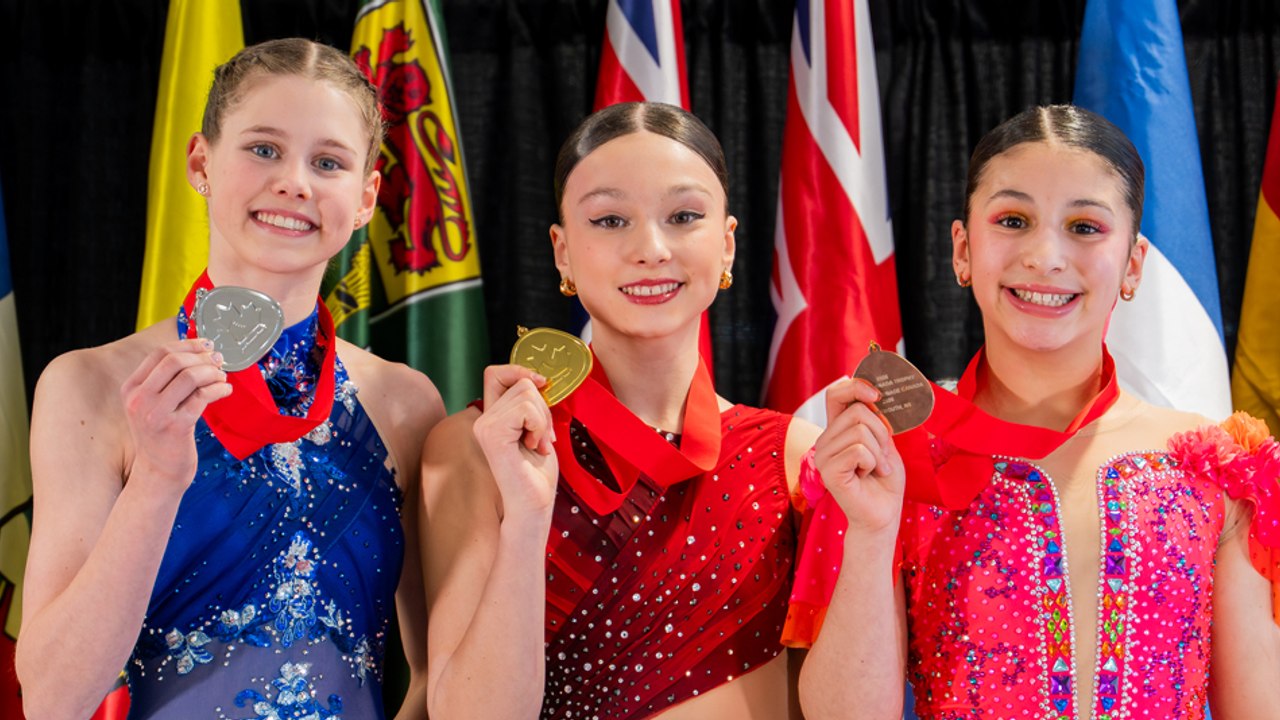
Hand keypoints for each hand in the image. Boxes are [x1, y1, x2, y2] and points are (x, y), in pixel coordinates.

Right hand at [120, 338, 231, 488]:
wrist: (158, 473)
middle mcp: (139, 399)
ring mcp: (156, 413)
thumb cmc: (161, 436)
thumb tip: (200, 352)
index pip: (159, 353)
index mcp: (131, 389)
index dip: (187, 344)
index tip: (207, 345)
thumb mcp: (152, 405)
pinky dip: (219, 389)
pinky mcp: (176, 427)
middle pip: (174, 361)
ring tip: (222, 378)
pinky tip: (226, 390)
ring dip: (213, 373)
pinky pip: (203, 396)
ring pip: (190, 376)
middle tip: (219, 361)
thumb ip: (166, 381)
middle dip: (202, 357)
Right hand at [472, 364, 558, 522]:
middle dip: (543, 408)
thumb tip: (538, 379)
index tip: (541, 384)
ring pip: (526, 393)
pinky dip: (539, 426)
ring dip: (542, 419)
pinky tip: (533, 447)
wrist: (533, 505)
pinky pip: (525, 409)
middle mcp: (482, 420)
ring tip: (537, 444)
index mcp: (492, 417)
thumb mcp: (536, 429)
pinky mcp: (492, 435)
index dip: (518, 370)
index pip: (495, 373)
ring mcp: (484, 426)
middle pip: (522, 383)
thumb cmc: (536, 474)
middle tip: (542, 438)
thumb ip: (530, 406)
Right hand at [814, 378, 905, 533]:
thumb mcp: (885, 443)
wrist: (883, 515)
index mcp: (837, 430)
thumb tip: (875, 396)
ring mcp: (823, 456)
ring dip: (879, 452)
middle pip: (857, 411)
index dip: (856, 387)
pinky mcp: (828, 471)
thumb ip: (876, 421)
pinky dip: (873, 463)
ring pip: (860, 430)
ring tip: (876, 469)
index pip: (836, 394)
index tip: (877, 395)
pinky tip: (868, 476)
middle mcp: (825, 440)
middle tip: (882, 456)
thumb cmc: (884, 481)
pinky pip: (859, 450)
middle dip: (881, 431)